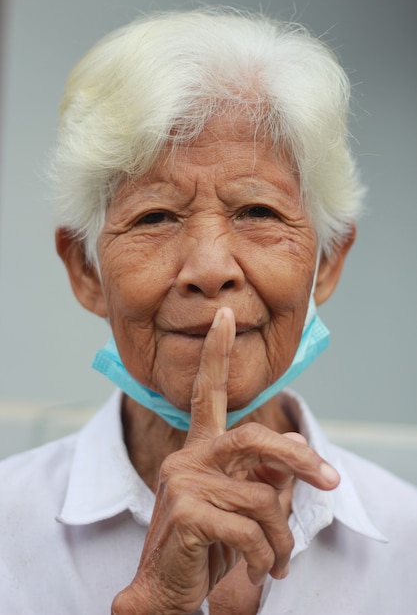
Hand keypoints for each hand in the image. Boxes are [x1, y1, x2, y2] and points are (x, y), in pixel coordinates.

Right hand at [111, 307, 339, 614]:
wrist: (166, 591)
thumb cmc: (208, 546)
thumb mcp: (242, 507)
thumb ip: (263, 474)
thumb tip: (292, 448)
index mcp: (198, 451)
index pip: (207, 394)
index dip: (216, 353)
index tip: (225, 316)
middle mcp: (186, 458)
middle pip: (255, 438)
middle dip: (301, 459)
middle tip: (330, 481)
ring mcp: (181, 483)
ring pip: (263, 497)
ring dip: (281, 538)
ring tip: (276, 561)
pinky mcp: (185, 514)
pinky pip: (250, 530)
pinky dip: (265, 556)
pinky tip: (257, 570)